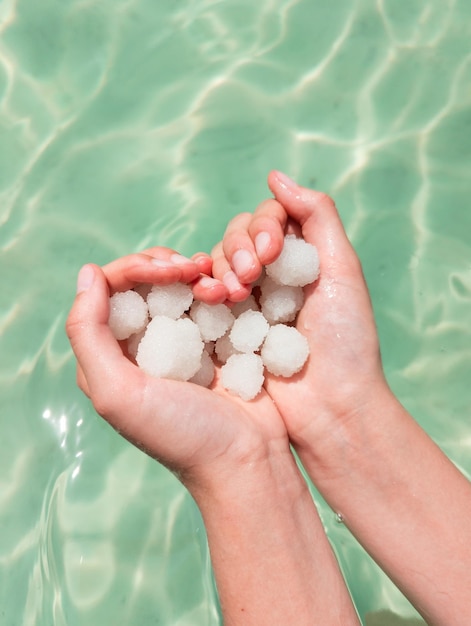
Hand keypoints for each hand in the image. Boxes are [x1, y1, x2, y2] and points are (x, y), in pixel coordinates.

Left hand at [66, 246, 290, 493]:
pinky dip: (216, 286)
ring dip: (195, 273)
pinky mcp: (212, 340)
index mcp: (110, 354)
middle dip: (166, 265)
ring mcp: (179, 340)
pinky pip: (208, 298)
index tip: (169, 272)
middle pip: (142, 280)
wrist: (246, 458)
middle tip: (193, 270)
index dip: (136, 268)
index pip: (109, 289)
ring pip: (177, 283)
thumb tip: (88, 273)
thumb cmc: (181, 434)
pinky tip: (229, 291)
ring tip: (217, 285)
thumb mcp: (118, 392)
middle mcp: (141, 342)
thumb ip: (88, 333)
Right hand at [211, 171, 387, 458]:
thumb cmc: (346, 342)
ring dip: (222, 267)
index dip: (263, 226)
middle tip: (252, 278)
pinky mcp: (227, 325)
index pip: (268, 217)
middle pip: (238, 234)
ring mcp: (247, 299)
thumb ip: (317, 216)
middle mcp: (272, 273)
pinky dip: (204, 287)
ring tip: (235, 294)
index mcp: (300, 256)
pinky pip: (204, 292)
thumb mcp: (342, 271)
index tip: (270, 255)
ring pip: (218, 259)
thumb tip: (275, 176)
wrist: (331, 407)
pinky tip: (211, 297)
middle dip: (240, 248)